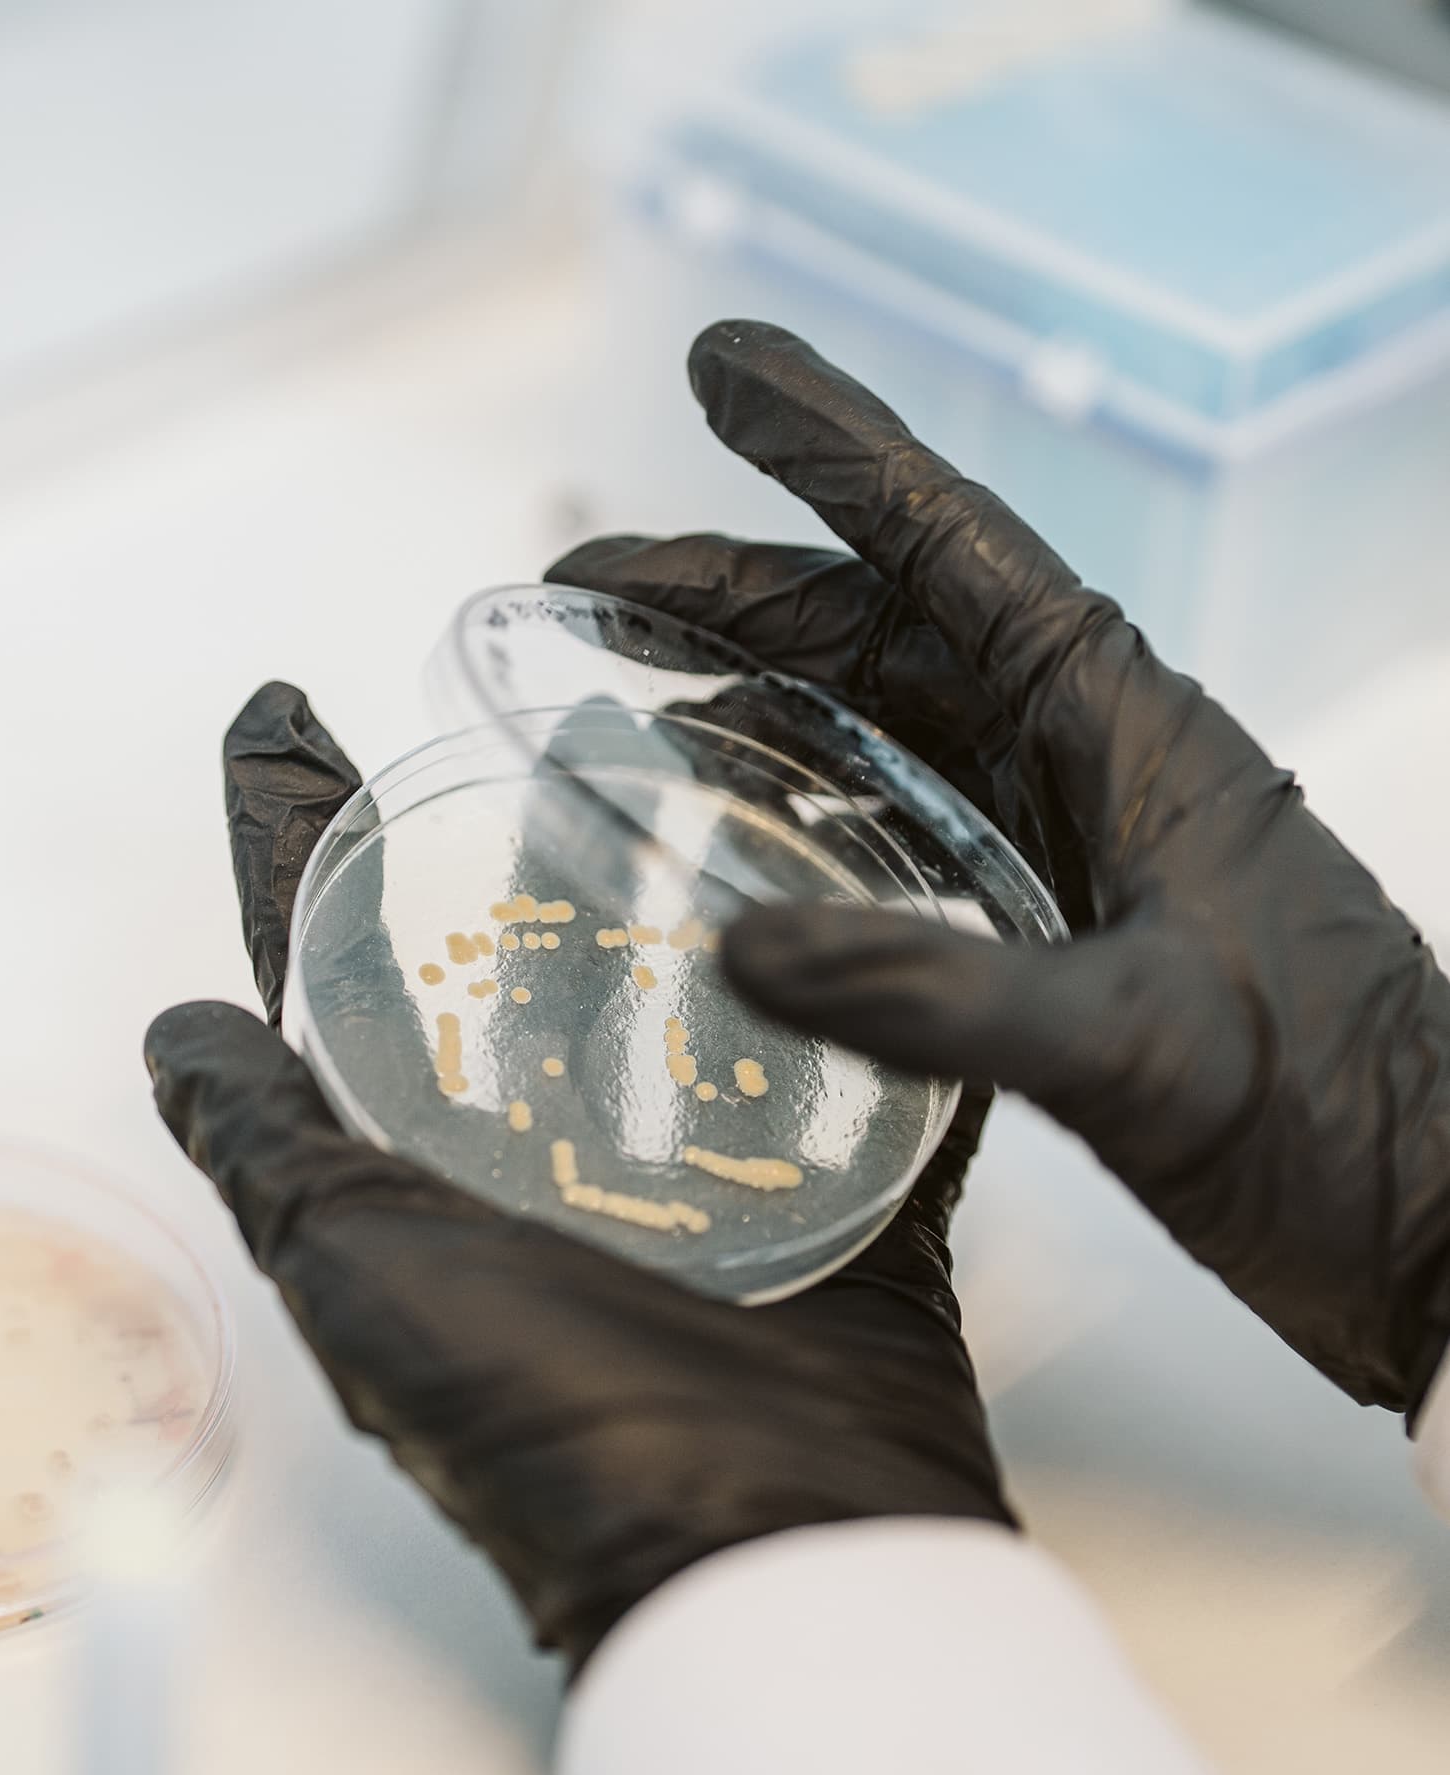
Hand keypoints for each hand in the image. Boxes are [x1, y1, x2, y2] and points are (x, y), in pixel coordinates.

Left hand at [145, 684, 1014, 1673]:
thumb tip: (173, 1034)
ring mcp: (690, 1172)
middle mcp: (547, 1157)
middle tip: (539, 709)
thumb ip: (271, 1149)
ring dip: (680, 875)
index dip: (297, 831)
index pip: (336, 957)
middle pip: (516, 948)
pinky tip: (858, 891)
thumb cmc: (559, 1433)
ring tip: (696, 755)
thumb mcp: (367, 1275)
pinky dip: (848, 984)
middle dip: (513, 821)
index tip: (282, 715)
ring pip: (676, 985)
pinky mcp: (822, 1192)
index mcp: (424, 1164)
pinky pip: (838, 1059)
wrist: (766, 1547)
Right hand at [548, 320, 1449, 1420]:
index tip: (720, 364)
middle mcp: (1091, 758)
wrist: (1435, 1230)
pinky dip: (815, 811)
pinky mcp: (1064, 930)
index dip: (828, 446)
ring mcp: (1075, 843)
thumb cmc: (1339, 1116)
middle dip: (737, 591)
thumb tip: (741, 951)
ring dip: (764, 696)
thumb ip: (944, 994)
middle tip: (588, 579)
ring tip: (631, 691)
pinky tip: (748, 841)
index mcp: (1124, 724)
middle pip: (885, 629)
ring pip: (890, 725)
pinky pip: (910, 828)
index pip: (948, 544)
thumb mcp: (1140, 1048)